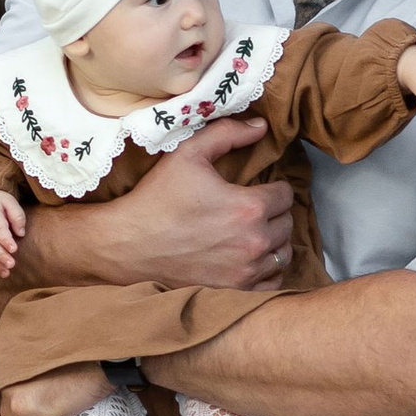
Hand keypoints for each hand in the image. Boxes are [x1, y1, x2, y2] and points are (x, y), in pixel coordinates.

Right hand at [88, 113, 292, 287]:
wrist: (129, 244)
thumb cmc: (157, 197)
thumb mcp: (188, 153)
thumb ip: (227, 133)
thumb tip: (261, 126)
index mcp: (249, 208)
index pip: (286, 194)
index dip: (273, 187)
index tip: (259, 188)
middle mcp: (254, 242)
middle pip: (287, 223)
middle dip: (274, 212)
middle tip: (254, 208)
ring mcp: (246, 270)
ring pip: (283, 252)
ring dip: (275, 240)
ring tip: (256, 230)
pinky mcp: (235, 289)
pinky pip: (273, 280)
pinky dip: (270, 268)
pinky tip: (254, 256)